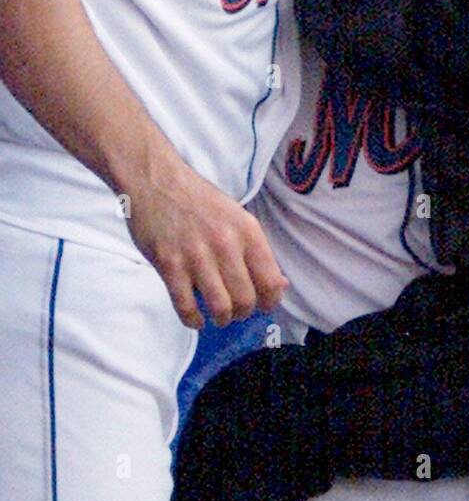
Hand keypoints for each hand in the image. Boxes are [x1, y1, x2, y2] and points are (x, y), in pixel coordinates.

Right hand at [127, 161, 288, 328]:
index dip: (270, 302)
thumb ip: (257, 251)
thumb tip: (280, 284)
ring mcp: (196, 256)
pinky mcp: (169, 265)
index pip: (271, 281)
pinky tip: (196, 318)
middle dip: (243, 313)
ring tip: (219, 315)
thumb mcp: (237, 217)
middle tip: (236, 311)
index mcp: (247, 231)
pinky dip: (193, 320)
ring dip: (222, 319)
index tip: (263, 306)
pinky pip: (186, 307)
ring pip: (220, 308)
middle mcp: (225, 244)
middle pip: (246, 300)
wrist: (157, 180)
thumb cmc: (199, 201)